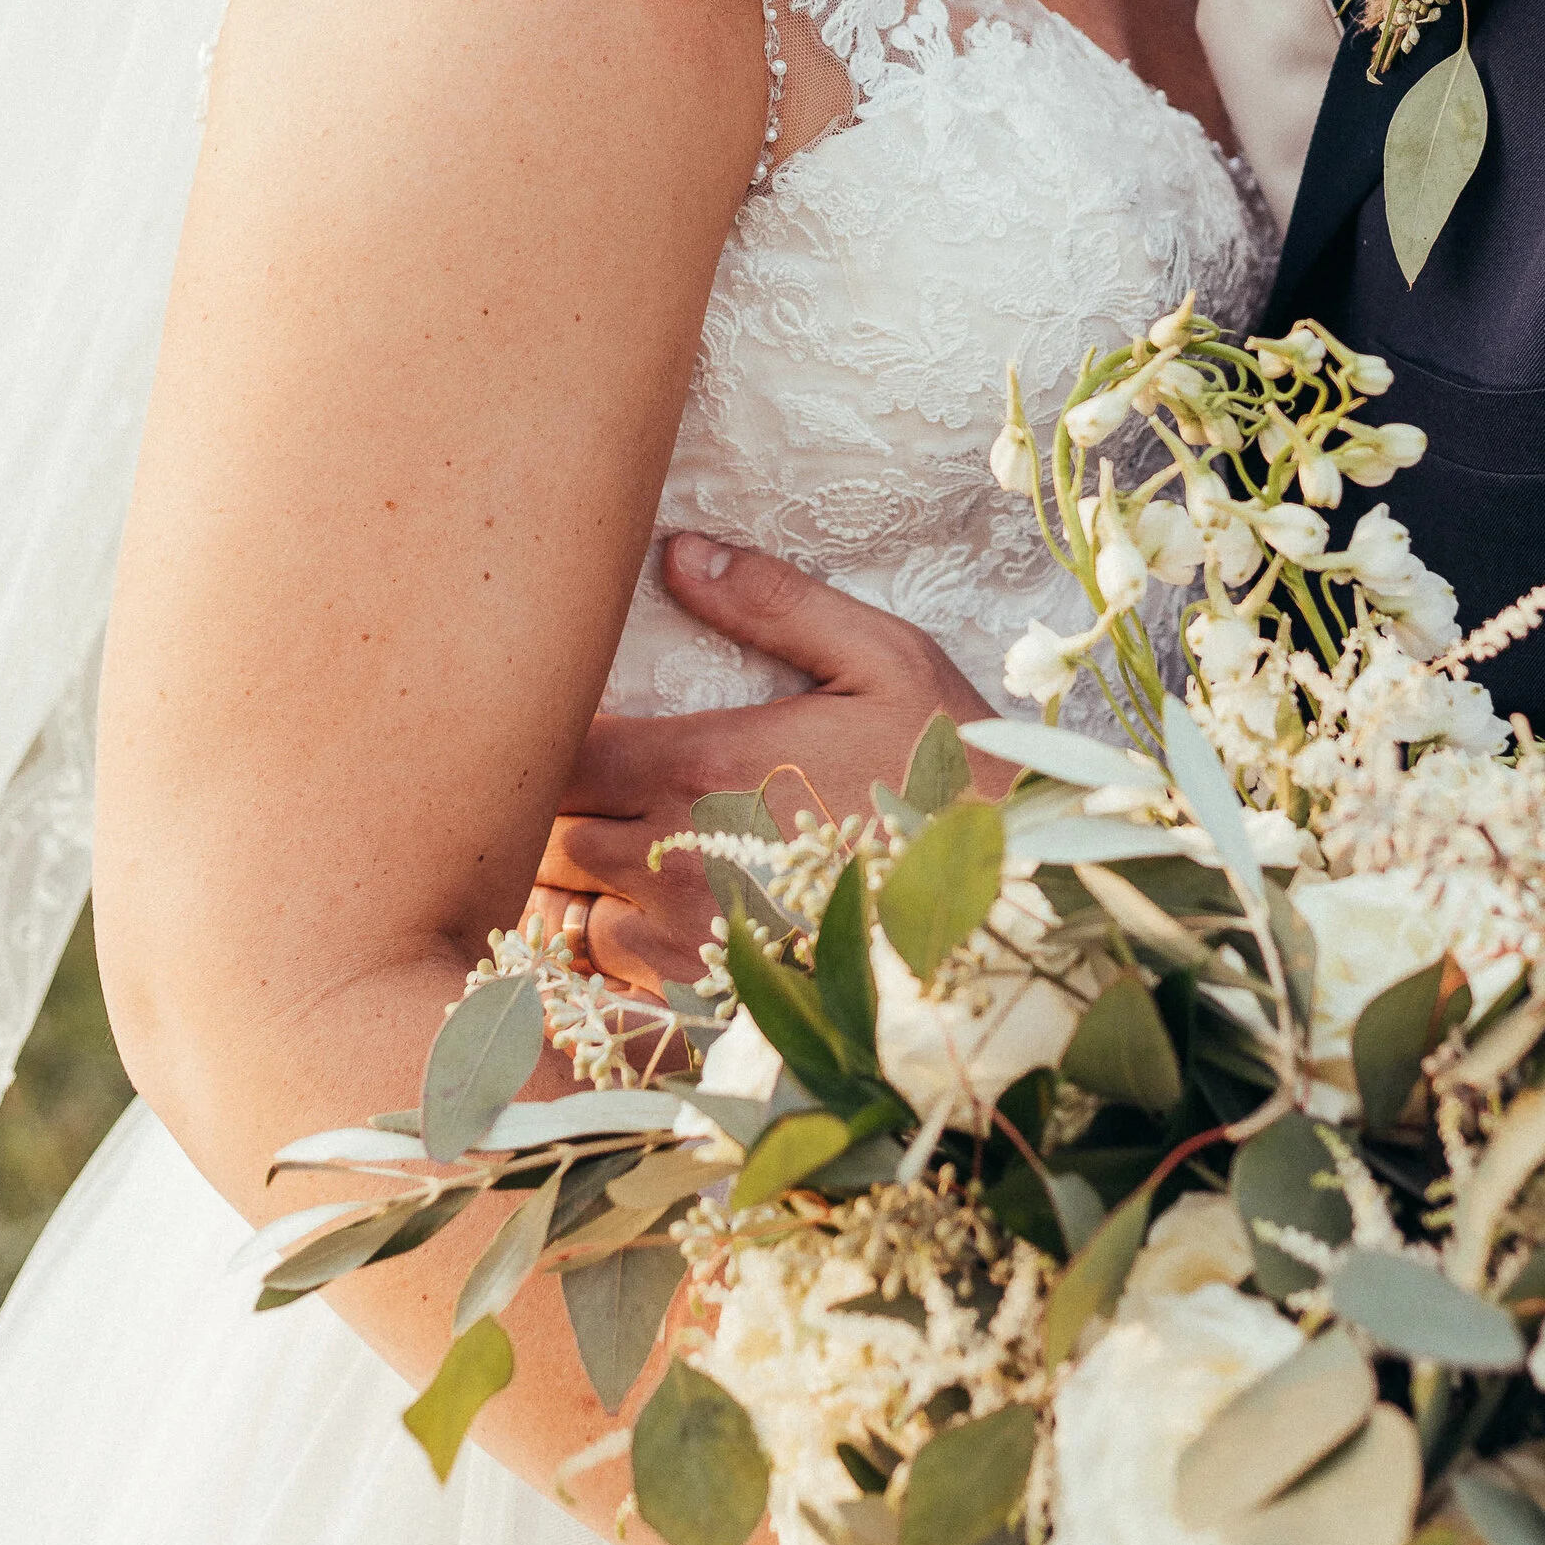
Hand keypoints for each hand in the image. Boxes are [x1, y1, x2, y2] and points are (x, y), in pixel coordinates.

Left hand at [532, 538, 991, 992]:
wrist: (1004, 898)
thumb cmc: (943, 771)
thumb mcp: (880, 660)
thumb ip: (774, 603)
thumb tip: (680, 552)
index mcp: (701, 763)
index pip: (558, 753)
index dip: (540, 739)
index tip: (558, 721)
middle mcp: (672, 854)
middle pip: (548, 831)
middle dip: (554, 805)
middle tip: (587, 779)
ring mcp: (687, 934)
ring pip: (569, 905)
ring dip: (579, 875)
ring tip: (617, 843)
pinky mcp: (707, 992)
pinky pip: (612, 970)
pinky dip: (613, 939)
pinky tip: (655, 909)